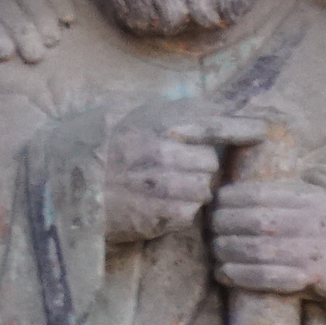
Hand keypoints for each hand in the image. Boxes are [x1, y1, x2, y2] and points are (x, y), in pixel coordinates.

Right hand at [103, 114, 248, 245]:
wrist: (63, 186)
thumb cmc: (104, 149)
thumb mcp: (133, 117)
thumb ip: (174, 112)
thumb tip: (222, 108)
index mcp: (156, 125)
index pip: (214, 124)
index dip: (242, 127)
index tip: (262, 130)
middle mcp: (161, 153)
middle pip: (209, 164)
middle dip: (197, 168)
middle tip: (170, 170)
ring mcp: (159, 186)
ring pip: (201, 191)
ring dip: (188, 192)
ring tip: (159, 189)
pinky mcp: (156, 216)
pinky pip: (187, 213)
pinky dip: (176, 211)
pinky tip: (153, 204)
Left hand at [210, 175, 325, 306]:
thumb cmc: (318, 231)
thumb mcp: (308, 204)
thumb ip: (278, 194)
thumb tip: (226, 187)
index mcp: (311, 200)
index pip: (260, 194)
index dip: (230, 199)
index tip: (216, 203)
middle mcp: (315, 223)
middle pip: (256, 221)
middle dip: (224, 225)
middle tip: (212, 229)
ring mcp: (315, 252)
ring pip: (258, 249)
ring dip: (227, 250)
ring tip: (216, 250)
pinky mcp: (313, 278)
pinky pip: (268, 277)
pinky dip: (240, 275)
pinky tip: (223, 272)